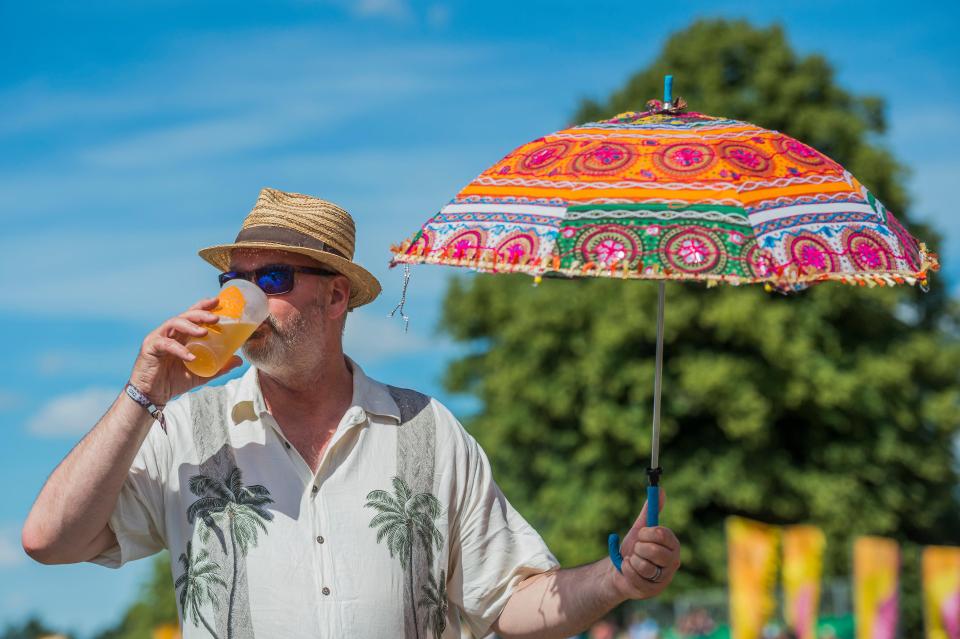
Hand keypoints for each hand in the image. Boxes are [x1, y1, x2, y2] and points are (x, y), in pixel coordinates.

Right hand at [129, 297, 243, 404]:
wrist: (153, 395)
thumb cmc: (174, 380)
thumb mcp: (201, 373)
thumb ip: (219, 366)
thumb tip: (239, 360)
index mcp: (182, 335)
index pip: (193, 315)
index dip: (204, 306)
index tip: (218, 302)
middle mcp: (170, 333)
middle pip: (185, 315)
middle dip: (201, 314)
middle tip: (216, 318)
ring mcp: (159, 338)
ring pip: (174, 323)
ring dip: (190, 326)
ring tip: (204, 332)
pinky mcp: (150, 347)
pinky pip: (165, 344)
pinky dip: (179, 349)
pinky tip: (191, 356)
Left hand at [610, 488, 680, 599]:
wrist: (619, 569)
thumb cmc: (633, 548)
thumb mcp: (640, 529)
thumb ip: (650, 512)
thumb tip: (660, 489)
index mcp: (672, 545)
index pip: (663, 535)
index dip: (648, 533)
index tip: (640, 533)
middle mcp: (673, 562)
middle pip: (655, 552)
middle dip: (639, 548)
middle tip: (636, 549)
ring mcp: (664, 578)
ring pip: (644, 565)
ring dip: (632, 560)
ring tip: (632, 560)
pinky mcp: (652, 590)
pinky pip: (636, 577)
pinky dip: (626, 570)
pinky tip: (627, 569)